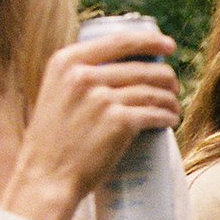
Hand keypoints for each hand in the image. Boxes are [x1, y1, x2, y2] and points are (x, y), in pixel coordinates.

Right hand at [1, 25, 182, 219]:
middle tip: (173, 87)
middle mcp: (84, 75)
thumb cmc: (51, 142)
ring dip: (170, 99)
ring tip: (173, 106)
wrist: (46, 179)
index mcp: (67, 62)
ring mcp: (102, 98)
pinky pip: (155, 113)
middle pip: (143, 67)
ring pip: (153, 90)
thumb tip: (115, 68)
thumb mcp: (55, 94)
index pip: (119, 41)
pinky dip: (168, 116)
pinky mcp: (119, 122)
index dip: (150, 41)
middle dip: (165, 76)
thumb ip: (77, 78)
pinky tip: (171, 120)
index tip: (168, 46)